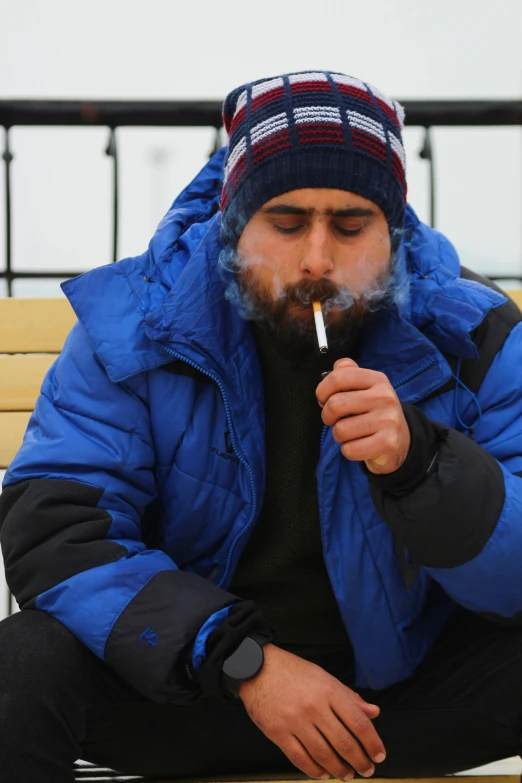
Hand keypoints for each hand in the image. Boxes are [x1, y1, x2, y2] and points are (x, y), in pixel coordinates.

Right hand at [239, 645, 385, 779]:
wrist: (256, 668)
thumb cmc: (293, 671)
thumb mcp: (324, 676)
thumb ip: (349, 696)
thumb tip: (373, 712)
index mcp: (328, 690)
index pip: (358, 722)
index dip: (372, 742)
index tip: (379, 755)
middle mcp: (314, 707)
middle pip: (343, 742)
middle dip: (359, 761)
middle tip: (367, 770)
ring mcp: (295, 721)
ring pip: (323, 755)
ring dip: (339, 770)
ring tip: (347, 775)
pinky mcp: (278, 733)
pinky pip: (300, 759)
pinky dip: (314, 770)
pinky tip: (323, 773)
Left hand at [316, 358, 409, 474]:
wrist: (400, 440)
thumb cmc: (373, 412)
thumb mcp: (364, 388)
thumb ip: (347, 373)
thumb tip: (336, 368)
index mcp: (377, 379)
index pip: (339, 377)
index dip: (322, 391)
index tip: (323, 400)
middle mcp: (385, 397)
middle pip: (335, 405)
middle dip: (327, 416)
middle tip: (335, 420)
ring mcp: (388, 420)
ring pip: (340, 430)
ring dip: (339, 435)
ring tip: (351, 433)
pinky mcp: (387, 443)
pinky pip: (350, 449)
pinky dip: (348, 451)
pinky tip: (359, 445)